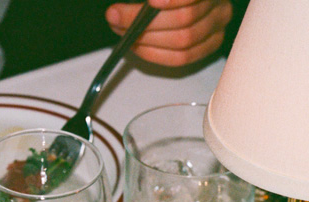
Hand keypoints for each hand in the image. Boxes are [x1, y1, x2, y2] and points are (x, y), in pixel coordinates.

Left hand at [105, 0, 232, 66]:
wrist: (180, 2)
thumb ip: (148, 1)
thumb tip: (117, 13)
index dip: (172, 1)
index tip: (150, 3)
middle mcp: (221, 5)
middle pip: (184, 20)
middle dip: (145, 23)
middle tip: (116, 18)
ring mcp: (217, 27)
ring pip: (182, 42)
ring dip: (146, 40)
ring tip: (124, 32)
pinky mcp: (210, 45)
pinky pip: (182, 58)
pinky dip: (154, 54)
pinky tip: (138, 46)